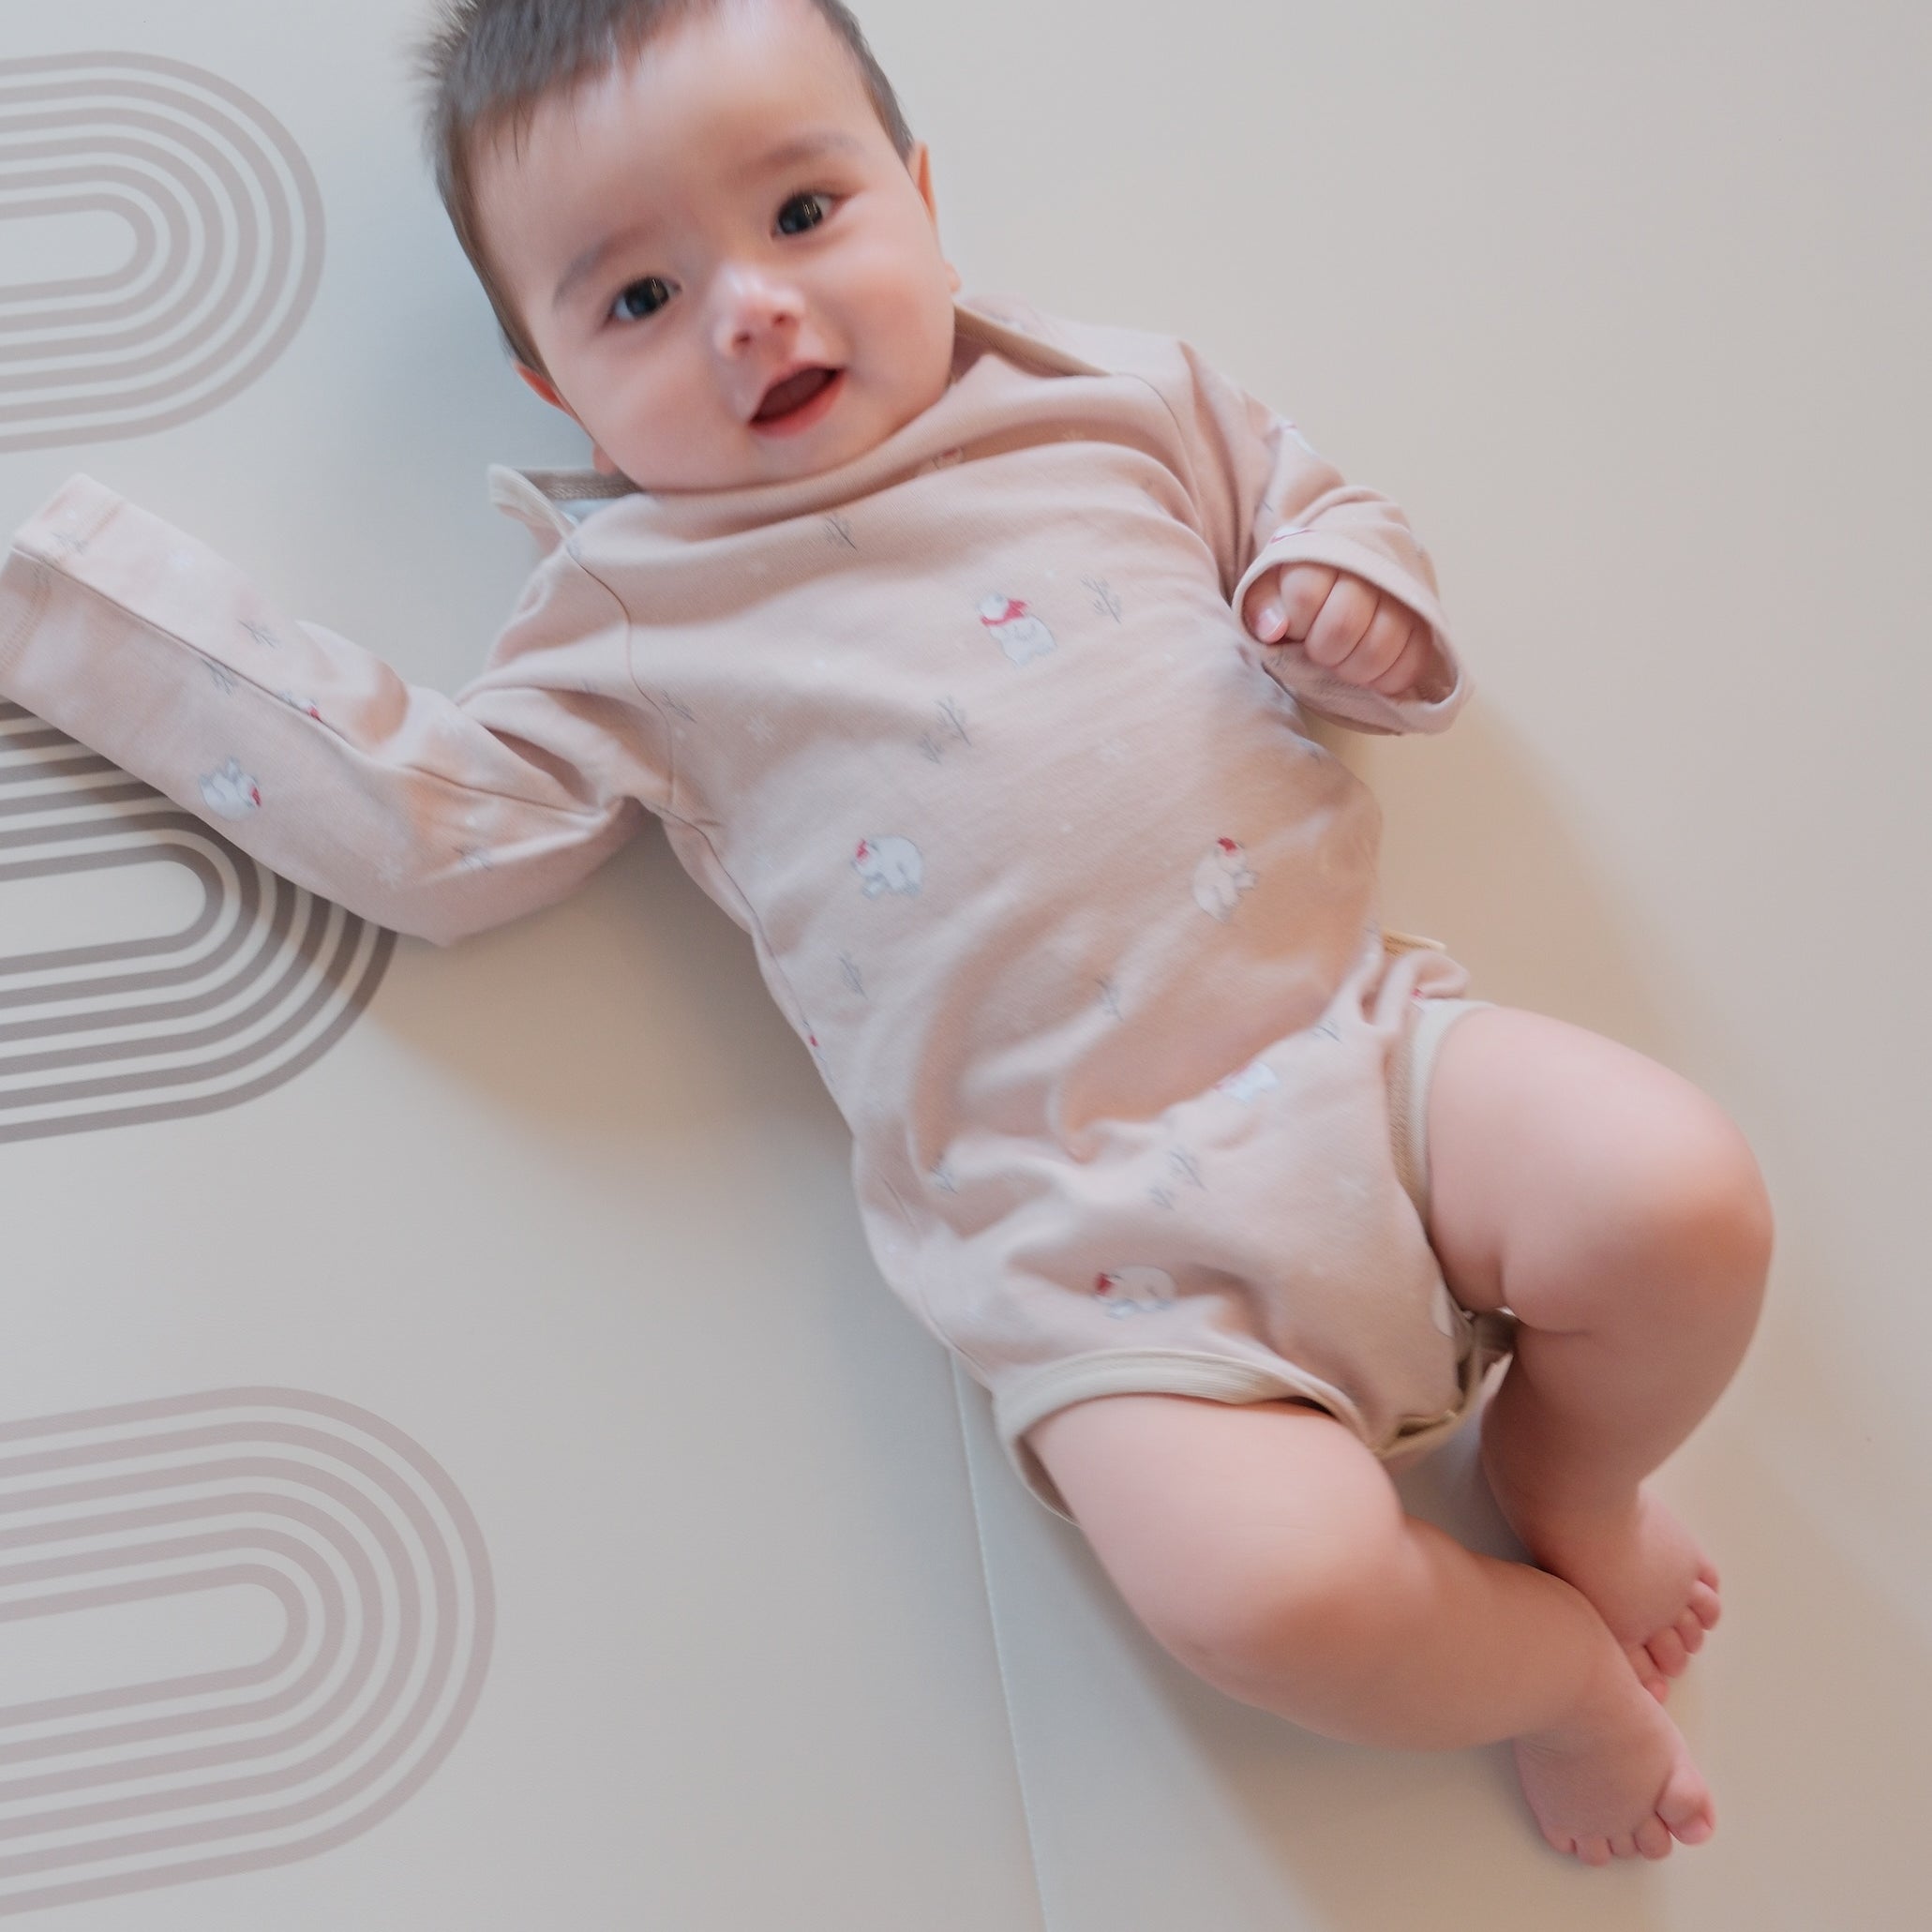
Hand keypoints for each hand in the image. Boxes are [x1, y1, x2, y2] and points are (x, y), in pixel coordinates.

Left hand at [1242, 562, 1438, 697]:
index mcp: (1324, 557)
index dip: (1297, 624)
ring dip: (1354, 669)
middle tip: (1321, 651)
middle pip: (1343, 625)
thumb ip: (1263, 606)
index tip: (1298, 626)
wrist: (1357, 557)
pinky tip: (1370, 673)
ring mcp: (1402, 595)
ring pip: (1379, 647)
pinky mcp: (1425, 621)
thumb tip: (1274, 630)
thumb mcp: (1272, 586)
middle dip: (1324, 650)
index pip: (1305, 595)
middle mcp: (1368, 572)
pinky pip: (1412, 662)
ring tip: (1344, 663)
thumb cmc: (1306, 583)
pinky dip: (1387, 679)